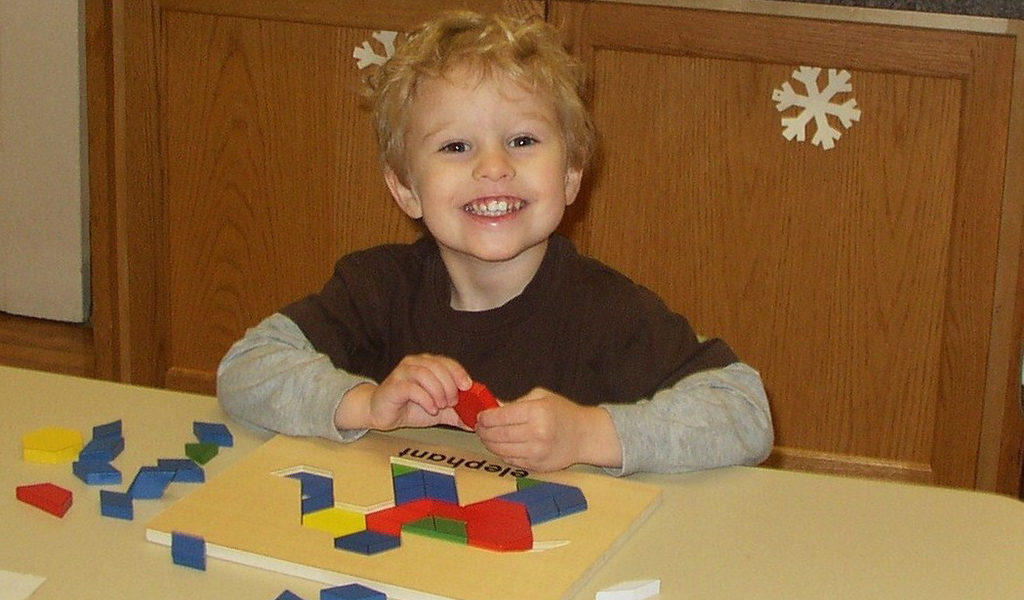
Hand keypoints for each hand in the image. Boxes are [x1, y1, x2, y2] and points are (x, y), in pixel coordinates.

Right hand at [334, 354, 472, 430]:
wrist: (380, 412)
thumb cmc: (409, 406)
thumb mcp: (439, 410)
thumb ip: (457, 413)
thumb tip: (477, 420)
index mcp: (427, 364)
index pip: (447, 362)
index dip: (459, 373)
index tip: (467, 386)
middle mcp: (415, 364)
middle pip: (438, 367)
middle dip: (449, 385)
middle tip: (452, 402)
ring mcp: (402, 373)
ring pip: (425, 374)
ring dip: (438, 392)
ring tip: (440, 406)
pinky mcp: (393, 386)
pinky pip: (412, 388)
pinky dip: (425, 399)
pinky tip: (431, 409)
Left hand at [475, 388, 622, 471]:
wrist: (585, 436)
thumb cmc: (563, 413)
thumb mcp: (542, 397)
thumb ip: (516, 403)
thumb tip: (491, 408)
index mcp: (537, 412)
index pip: (501, 417)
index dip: (486, 417)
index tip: (480, 416)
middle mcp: (537, 433)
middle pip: (498, 435)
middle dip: (484, 431)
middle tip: (479, 427)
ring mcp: (536, 452)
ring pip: (501, 450)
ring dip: (489, 444)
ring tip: (487, 437)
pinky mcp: (536, 466)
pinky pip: (510, 460)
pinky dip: (502, 453)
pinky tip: (501, 446)